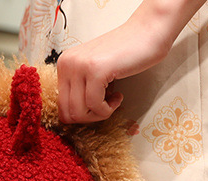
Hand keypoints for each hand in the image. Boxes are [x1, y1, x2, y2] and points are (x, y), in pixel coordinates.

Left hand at [56, 0, 205, 123]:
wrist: (145, 34)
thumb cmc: (124, 55)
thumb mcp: (93, 72)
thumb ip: (80, 89)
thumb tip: (71, 118)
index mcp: (64, 64)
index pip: (61, 108)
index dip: (81, 116)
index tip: (97, 107)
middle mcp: (67, 63)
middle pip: (68, 114)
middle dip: (90, 118)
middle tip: (106, 107)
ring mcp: (79, 66)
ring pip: (80, 113)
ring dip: (100, 114)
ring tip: (113, 100)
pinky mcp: (95, 70)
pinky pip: (95, 106)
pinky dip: (109, 109)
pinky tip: (119, 96)